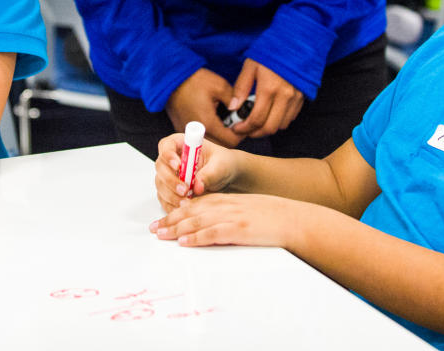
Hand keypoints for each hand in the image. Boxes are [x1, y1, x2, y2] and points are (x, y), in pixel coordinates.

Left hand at [149, 193, 298, 247]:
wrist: (291, 219)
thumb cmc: (269, 217)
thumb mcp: (243, 210)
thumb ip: (224, 213)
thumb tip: (206, 224)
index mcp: (225, 200)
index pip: (193, 205)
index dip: (174, 212)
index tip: (160, 220)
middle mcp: (224, 206)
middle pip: (190, 212)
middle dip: (169, 221)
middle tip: (153, 229)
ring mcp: (230, 217)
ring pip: (197, 222)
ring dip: (176, 229)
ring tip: (161, 235)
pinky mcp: (238, 230)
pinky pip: (212, 234)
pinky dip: (196, 238)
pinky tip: (185, 242)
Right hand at [153, 132, 237, 211]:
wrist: (225, 177)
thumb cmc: (222, 164)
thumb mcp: (220, 165)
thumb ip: (209, 173)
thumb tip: (198, 185)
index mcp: (181, 143)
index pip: (167, 146)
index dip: (169, 155)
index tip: (178, 165)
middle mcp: (170, 159)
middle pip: (161, 167)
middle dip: (171, 180)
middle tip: (185, 190)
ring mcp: (168, 176)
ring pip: (161, 185)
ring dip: (172, 195)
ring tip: (187, 202)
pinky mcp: (169, 191)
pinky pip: (164, 199)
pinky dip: (172, 205)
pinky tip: (183, 208)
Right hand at [164, 68, 241, 147]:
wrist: (168, 78)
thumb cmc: (192, 80)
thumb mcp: (219, 85)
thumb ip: (233, 98)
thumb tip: (239, 108)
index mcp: (207, 123)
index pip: (231, 141)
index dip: (241, 134)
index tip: (243, 125)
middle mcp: (196, 132)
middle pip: (220, 145)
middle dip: (230, 136)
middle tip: (234, 122)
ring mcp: (186, 131)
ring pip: (209, 142)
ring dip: (219, 135)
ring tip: (223, 119)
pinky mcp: (181, 128)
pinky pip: (198, 137)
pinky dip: (207, 132)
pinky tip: (210, 118)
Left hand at [229, 59, 303, 138]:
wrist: (296, 42)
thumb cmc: (271, 52)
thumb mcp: (251, 65)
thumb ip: (241, 87)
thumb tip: (234, 107)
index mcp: (269, 88)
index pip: (256, 119)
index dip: (245, 128)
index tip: (236, 128)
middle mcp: (285, 96)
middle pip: (270, 127)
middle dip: (255, 133)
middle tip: (245, 130)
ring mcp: (295, 98)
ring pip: (282, 125)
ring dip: (268, 128)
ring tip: (256, 124)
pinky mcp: (301, 98)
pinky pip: (291, 118)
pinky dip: (279, 121)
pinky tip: (270, 115)